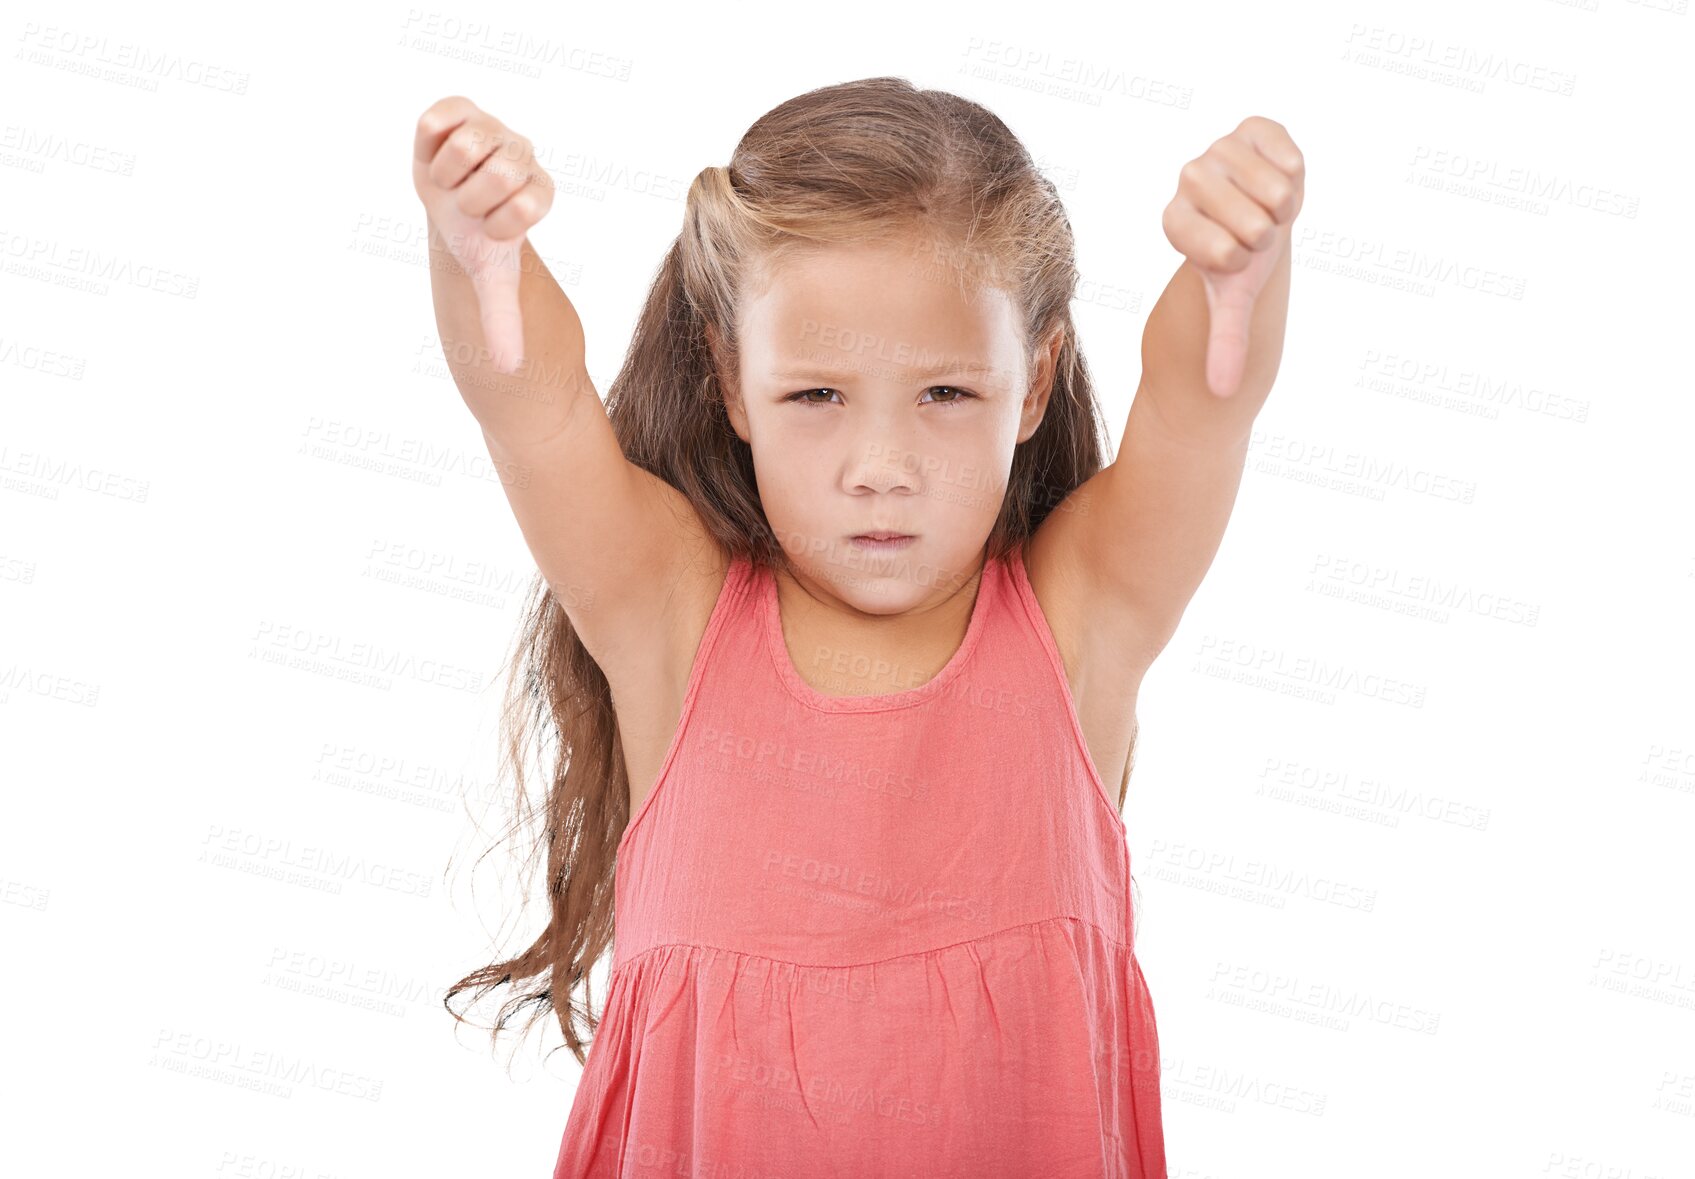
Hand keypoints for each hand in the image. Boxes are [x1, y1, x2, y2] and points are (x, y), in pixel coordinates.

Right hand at [412, 97, 553, 373]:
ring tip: (450, 182)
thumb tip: (509, 370)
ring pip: (469, 143)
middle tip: (465, 205)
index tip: (488, 231)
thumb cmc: (476, 239)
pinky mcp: (459, 108)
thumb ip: (502, 317)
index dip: (499, 225)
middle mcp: (523, 156)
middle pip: (503, 171)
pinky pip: (437, 117)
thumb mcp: (490, 277)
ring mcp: (493, 128)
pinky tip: (435, 154)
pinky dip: (430, 141)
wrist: (449, 201)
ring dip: (448, 175)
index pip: (529, 206)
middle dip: (471, 200)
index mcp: (539, 192)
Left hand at [1161, 116, 1303, 397]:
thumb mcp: (1233, 298)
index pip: (1214, 250)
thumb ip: (1225, 341)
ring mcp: (1219, 151)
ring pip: (1269, 189)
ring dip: (1282, 207)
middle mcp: (1188, 182)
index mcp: (1174, 223)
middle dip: (1265, 236)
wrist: (1262, 209)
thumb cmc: (1242, 257)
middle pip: (1246, 222)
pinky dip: (1293, 171)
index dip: (1238, 258)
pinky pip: (1283, 151)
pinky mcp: (1251, 129)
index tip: (1236, 255)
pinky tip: (1283, 176)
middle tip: (1258, 230)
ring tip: (1270, 207)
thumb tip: (1221, 393)